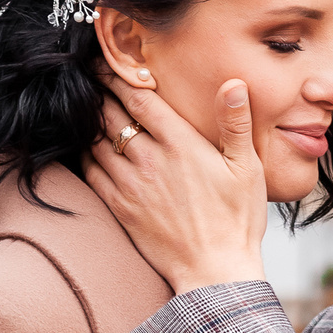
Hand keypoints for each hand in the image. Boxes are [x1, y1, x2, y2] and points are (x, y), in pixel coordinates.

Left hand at [84, 75, 269, 294]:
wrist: (215, 271)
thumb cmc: (237, 220)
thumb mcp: (247, 169)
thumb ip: (236, 123)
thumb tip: (232, 83)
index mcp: (181, 144)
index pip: (138, 98)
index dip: (118, 75)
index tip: (107, 61)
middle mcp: (150, 160)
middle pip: (111, 114)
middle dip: (98, 91)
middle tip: (88, 76)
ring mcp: (131, 185)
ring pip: (96, 141)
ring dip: (89, 120)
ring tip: (84, 105)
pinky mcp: (120, 208)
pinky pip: (91, 172)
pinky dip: (85, 153)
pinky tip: (86, 146)